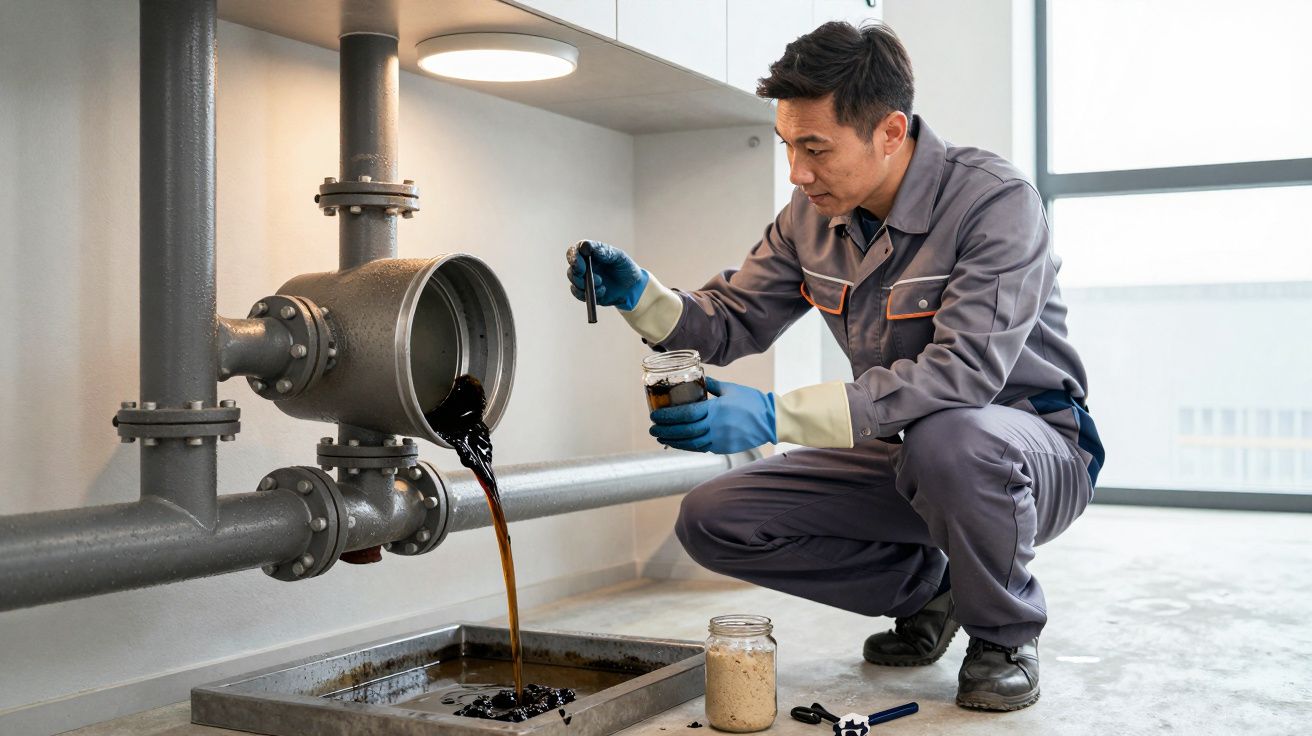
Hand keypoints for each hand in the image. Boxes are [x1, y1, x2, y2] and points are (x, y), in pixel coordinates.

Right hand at [565, 240, 649, 310]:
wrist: (633, 287)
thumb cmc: (626, 267)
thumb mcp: (619, 256)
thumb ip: (604, 251)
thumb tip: (587, 247)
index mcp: (590, 253)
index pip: (574, 252)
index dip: (573, 256)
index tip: (580, 262)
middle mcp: (584, 266)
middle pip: (571, 268)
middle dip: (576, 272)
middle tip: (585, 273)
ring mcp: (584, 280)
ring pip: (573, 281)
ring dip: (583, 283)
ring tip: (600, 283)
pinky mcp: (586, 292)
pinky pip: (578, 294)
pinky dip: (588, 293)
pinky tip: (602, 291)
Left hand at [649, 377, 775, 453]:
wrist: (771, 420)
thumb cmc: (752, 401)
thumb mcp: (731, 389)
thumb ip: (712, 385)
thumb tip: (699, 379)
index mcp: (716, 409)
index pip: (686, 413)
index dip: (668, 416)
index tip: (655, 416)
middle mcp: (716, 426)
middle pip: (684, 430)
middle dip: (666, 430)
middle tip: (653, 428)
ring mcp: (720, 439)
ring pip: (691, 443)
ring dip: (674, 441)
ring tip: (661, 437)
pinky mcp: (724, 447)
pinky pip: (701, 448)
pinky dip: (688, 446)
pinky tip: (679, 443)